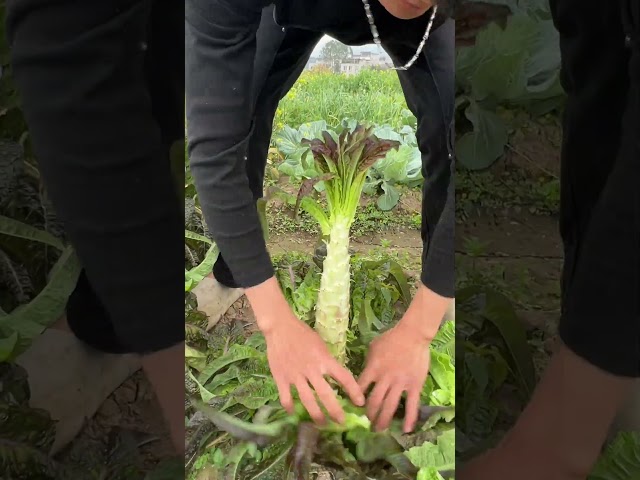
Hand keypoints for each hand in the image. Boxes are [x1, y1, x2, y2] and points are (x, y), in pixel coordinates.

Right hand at [245, 277, 364, 424]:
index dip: (354, 391)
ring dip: (316, 415)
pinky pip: (286, 397)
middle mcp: (312, 369)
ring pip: (308, 400)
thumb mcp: (321, 344)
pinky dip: (290, 407)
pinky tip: (294, 413)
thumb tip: (336, 377)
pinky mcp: (281, 378)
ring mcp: (295, 375)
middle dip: (335, 411)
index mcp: (324, 359)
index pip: (344, 377)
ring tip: (322, 424)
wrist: (280, 327)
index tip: (360, 403)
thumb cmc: (303, 334)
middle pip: (326, 395)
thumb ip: (327, 361)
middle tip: (341, 422)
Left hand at [358, 284, 450, 432]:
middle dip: (369, 415)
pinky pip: (411, 405)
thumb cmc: (391, 338)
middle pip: (374, 402)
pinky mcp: (414, 386)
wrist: (412, 335)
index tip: (353, 409)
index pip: (360, 388)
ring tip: (379, 430)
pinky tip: (405, 430)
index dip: (355, 400)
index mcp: (373, 369)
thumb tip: (363, 373)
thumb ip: (368, 363)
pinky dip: (408, 419)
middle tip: (367, 424)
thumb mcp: (372, 347)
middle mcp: (384, 379)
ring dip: (383, 420)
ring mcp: (400, 384)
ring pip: (390, 407)